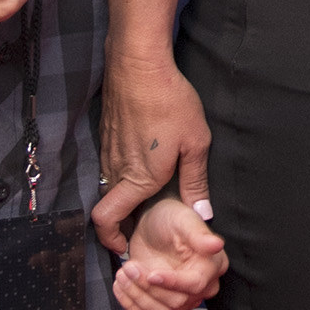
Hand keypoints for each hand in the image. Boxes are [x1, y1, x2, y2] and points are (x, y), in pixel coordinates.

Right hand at [94, 58, 212, 257]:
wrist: (138, 64)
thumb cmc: (170, 102)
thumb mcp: (195, 142)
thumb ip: (196, 181)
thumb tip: (202, 215)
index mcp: (138, 179)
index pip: (106, 220)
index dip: (112, 239)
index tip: (126, 246)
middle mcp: (116, 170)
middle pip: (109, 208)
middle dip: (122, 223)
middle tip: (142, 227)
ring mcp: (108, 152)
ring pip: (109, 187)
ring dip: (123, 198)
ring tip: (147, 198)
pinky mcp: (106, 136)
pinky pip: (110, 166)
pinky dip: (122, 176)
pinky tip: (143, 164)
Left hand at [115, 192, 227, 309]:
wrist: (151, 225)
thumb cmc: (169, 217)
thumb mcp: (182, 219)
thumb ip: (198, 233)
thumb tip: (216, 245)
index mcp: (212, 265)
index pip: (195, 284)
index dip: (172, 283)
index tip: (152, 274)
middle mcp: (201, 286)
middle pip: (177, 302)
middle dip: (148, 287)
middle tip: (130, 267)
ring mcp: (182, 298)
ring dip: (137, 296)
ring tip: (123, 273)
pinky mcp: (163, 303)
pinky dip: (131, 306)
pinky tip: (121, 286)